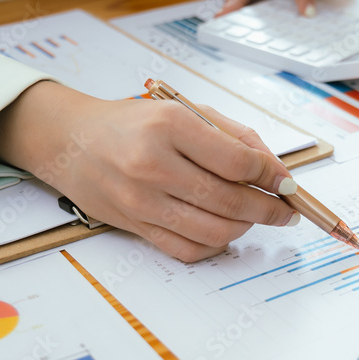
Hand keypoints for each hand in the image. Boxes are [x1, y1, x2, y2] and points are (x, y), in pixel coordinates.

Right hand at [0, 81, 299, 261]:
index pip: (237, 161)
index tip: (288, 182)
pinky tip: (224, 230)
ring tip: (254, 217)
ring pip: (213, 231)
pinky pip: (188, 249)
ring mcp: (141, 201)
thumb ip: (232, 136)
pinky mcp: (134, 227)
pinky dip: (216, 245)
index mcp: (168, 126)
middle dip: (269, 209)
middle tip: (287, 210)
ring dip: (245, 228)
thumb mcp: (183, 110)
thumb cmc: (132, 123)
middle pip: (230, 201)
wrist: (70, 141)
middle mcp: (152, 165)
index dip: (272, 175)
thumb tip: (275, 170)